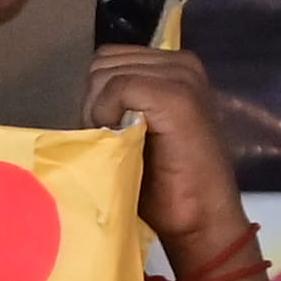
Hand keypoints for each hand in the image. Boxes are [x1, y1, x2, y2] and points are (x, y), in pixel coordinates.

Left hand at [82, 42, 251, 261]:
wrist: (202, 220)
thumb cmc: (166, 187)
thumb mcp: (136, 131)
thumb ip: (117, 103)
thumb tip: (78, 95)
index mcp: (173, 68)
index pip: (108, 60)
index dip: (94, 97)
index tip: (106, 134)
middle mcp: (181, 64)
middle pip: (103, 64)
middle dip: (93, 103)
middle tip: (110, 142)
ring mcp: (182, 77)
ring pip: (106, 74)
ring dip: (98, 112)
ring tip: (119, 146)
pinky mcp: (177, 96)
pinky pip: (118, 88)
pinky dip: (107, 115)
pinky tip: (121, 142)